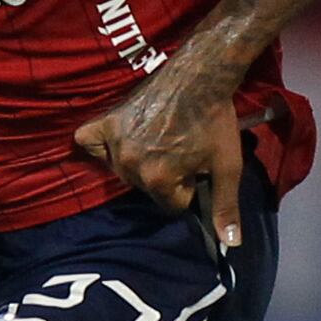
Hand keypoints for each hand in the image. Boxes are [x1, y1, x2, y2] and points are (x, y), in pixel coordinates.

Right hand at [73, 47, 246, 245]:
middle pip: (146, 188)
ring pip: (124, 171)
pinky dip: (101, 144)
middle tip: (180, 149)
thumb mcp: (227, 166)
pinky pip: (90, 142)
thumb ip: (225, 206)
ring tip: (160, 140)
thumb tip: (230, 244)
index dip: (189, 187)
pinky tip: (121, 140)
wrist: (200, 76)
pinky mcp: (107, 122)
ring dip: (139, 162)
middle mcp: (130, 164)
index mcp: (158, 179)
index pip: (172, 204)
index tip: (196, 165)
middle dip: (164, 175)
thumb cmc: (215, 120)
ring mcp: (116, 142)